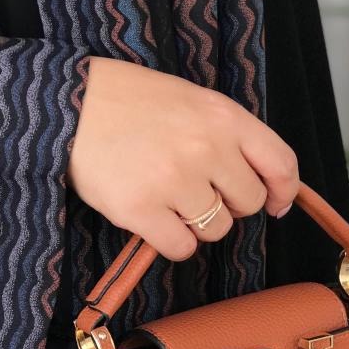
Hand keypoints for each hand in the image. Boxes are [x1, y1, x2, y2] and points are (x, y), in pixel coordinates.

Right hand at [66, 57, 298, 260]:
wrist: (65, 105)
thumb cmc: (129, 102)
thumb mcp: (190, 100)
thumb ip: (229, 136)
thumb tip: (265, 186)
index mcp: (223, 116)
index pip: (280, 163)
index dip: (283, 190)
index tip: (276, 203)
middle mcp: (206, 147)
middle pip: (248, 203)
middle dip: (229, 204)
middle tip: (196, 190)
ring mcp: (174, 180)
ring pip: (216, 230)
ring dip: (196, 224)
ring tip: (166, 196)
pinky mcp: (141, 209)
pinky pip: (181, 248)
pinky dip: (169, 241)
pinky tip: (151, 216)